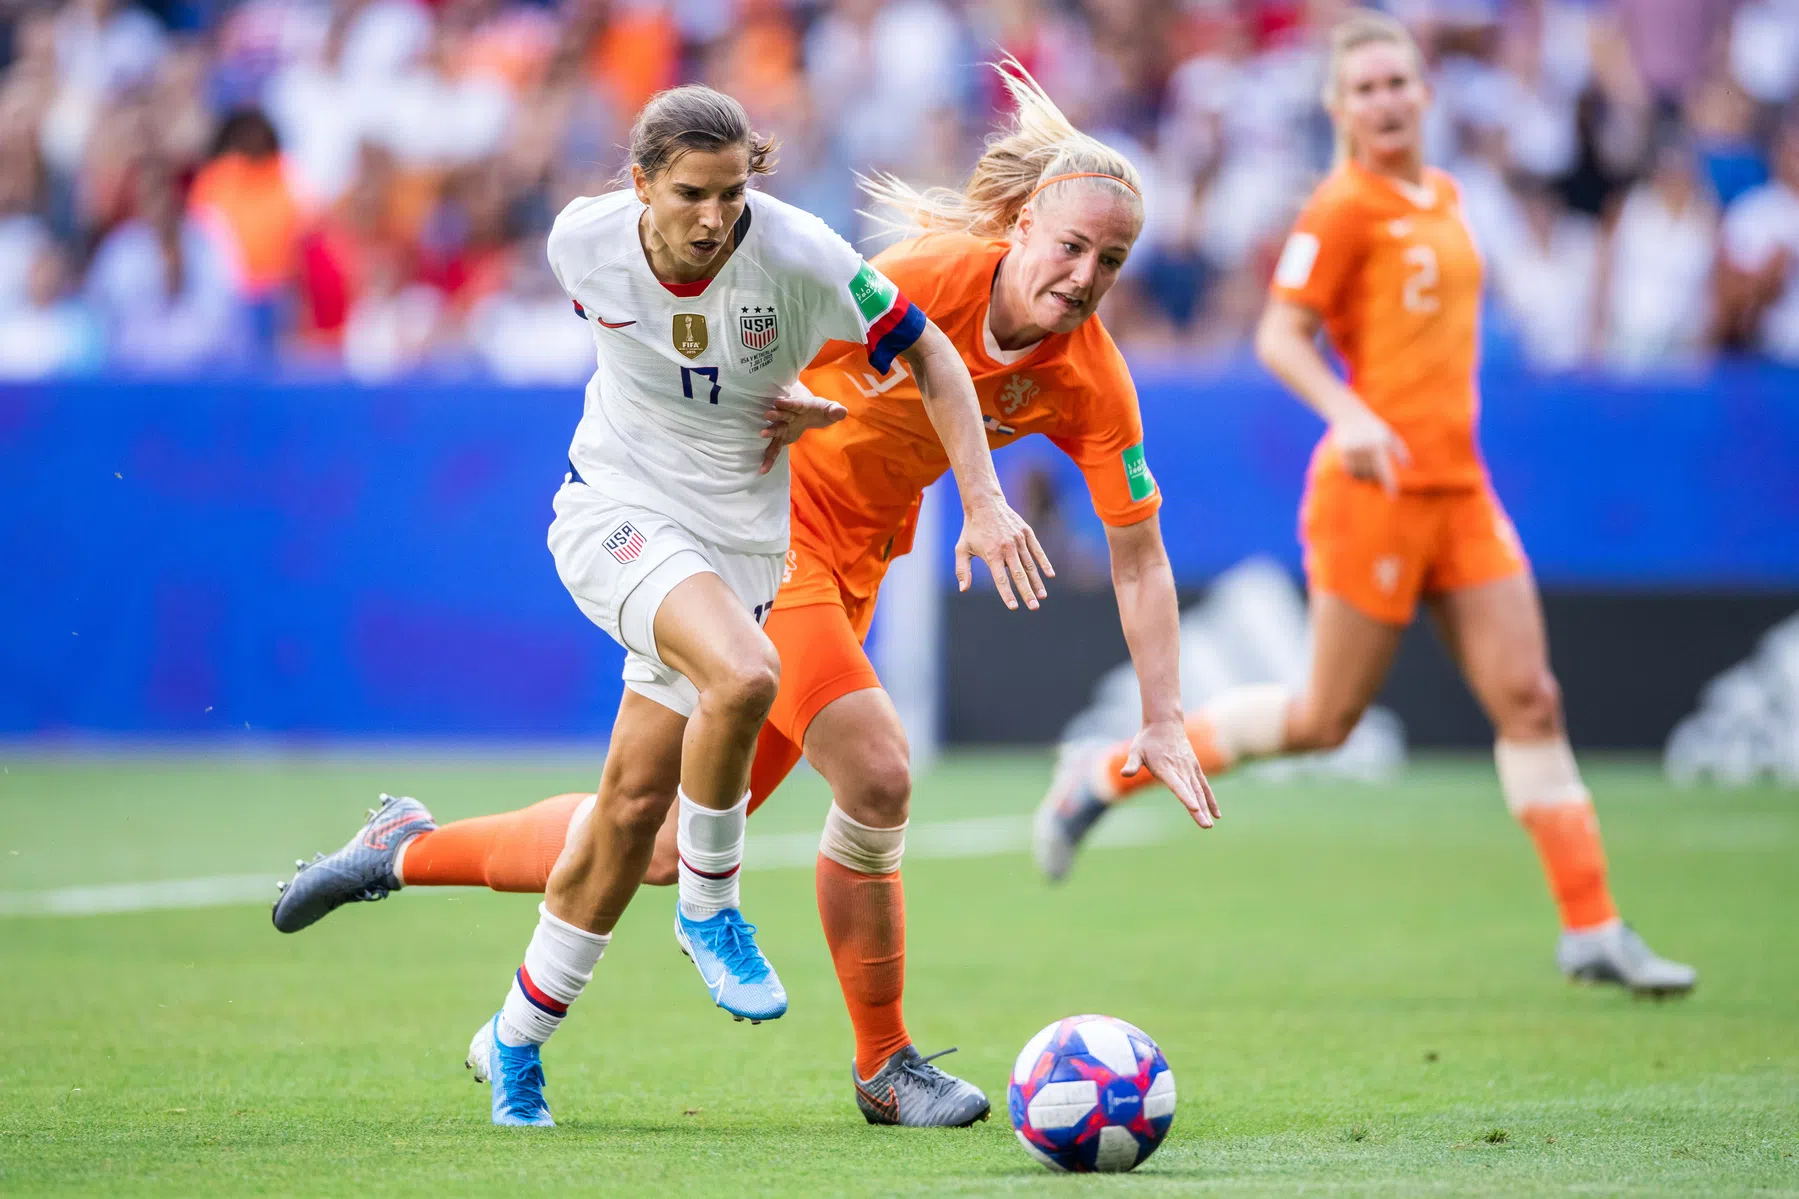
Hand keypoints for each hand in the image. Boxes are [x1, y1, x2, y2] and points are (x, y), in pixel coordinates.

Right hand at [758, 386, 847, 473]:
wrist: (808, 413)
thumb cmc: (819, 410)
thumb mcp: (829, 409)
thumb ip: (835, 411)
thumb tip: (842, 412)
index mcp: (801, 406)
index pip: (795, 404)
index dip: (788, 403)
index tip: (778, 402)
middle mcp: (789, 415)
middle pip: (782, 414)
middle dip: (776, 415)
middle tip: (767, 415)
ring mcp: (783, 426)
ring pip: (776, 430)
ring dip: (770, 432)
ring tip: (761, 435)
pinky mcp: (781, 438)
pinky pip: (774, 448)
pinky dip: (769, 459)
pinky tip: (763, 469)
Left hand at [953, 495, 1054, 610]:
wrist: (984, 503)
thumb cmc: (972, 529)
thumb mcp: (962, 548)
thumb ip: (962, 570)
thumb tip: (963, 589)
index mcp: (992, 553)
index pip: (1001, 579)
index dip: (1007, 594)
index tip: (1013, 607)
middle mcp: (1007, 547)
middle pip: (1019, 574)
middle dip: (1027, 593)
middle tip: (1034, 608)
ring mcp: (1018, 539)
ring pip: (1030, 564)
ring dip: (1037, 581)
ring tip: (1042, 596)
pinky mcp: (1026, 532)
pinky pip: (1037, 550)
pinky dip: (1044, 562)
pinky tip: (1050, 575)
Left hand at [1119, 718, 1218, 828]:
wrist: (1165, 723)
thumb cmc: (1147, 739)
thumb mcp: (1136, 750)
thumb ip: (1132, 764)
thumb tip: (1124, 774)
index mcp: (1165, 768)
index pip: (1177, 785)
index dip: (1186, 797)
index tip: (1194, 808)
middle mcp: (1180, 769)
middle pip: (1191, 793)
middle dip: (1198, 810)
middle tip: (1205, 826)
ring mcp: (1190, 769)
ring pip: (1200, 792)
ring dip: (1206, 809)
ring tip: (1209, 826)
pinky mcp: (1195, 768)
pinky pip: (1205, 786)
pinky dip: (1211, 800)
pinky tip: (1216, 814)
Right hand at [1329, 404, 1410, 495]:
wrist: (1350, 416)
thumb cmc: (1374, 428)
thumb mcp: (1389, 436)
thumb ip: (1400, 450)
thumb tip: (1409, 466)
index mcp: (1380, 444)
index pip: (1385, 469)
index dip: (1389, 483)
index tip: (1393, 496)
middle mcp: (1366, 448)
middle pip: (1372, 474)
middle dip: (1375, 477)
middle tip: (1376, 473)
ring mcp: (1354, 449)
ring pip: (1360, 474)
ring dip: (1365, 476)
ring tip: (1367, 467)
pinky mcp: (1344, 451)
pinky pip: (1350, 471)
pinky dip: (1355, 473)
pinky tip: (1358, 467)